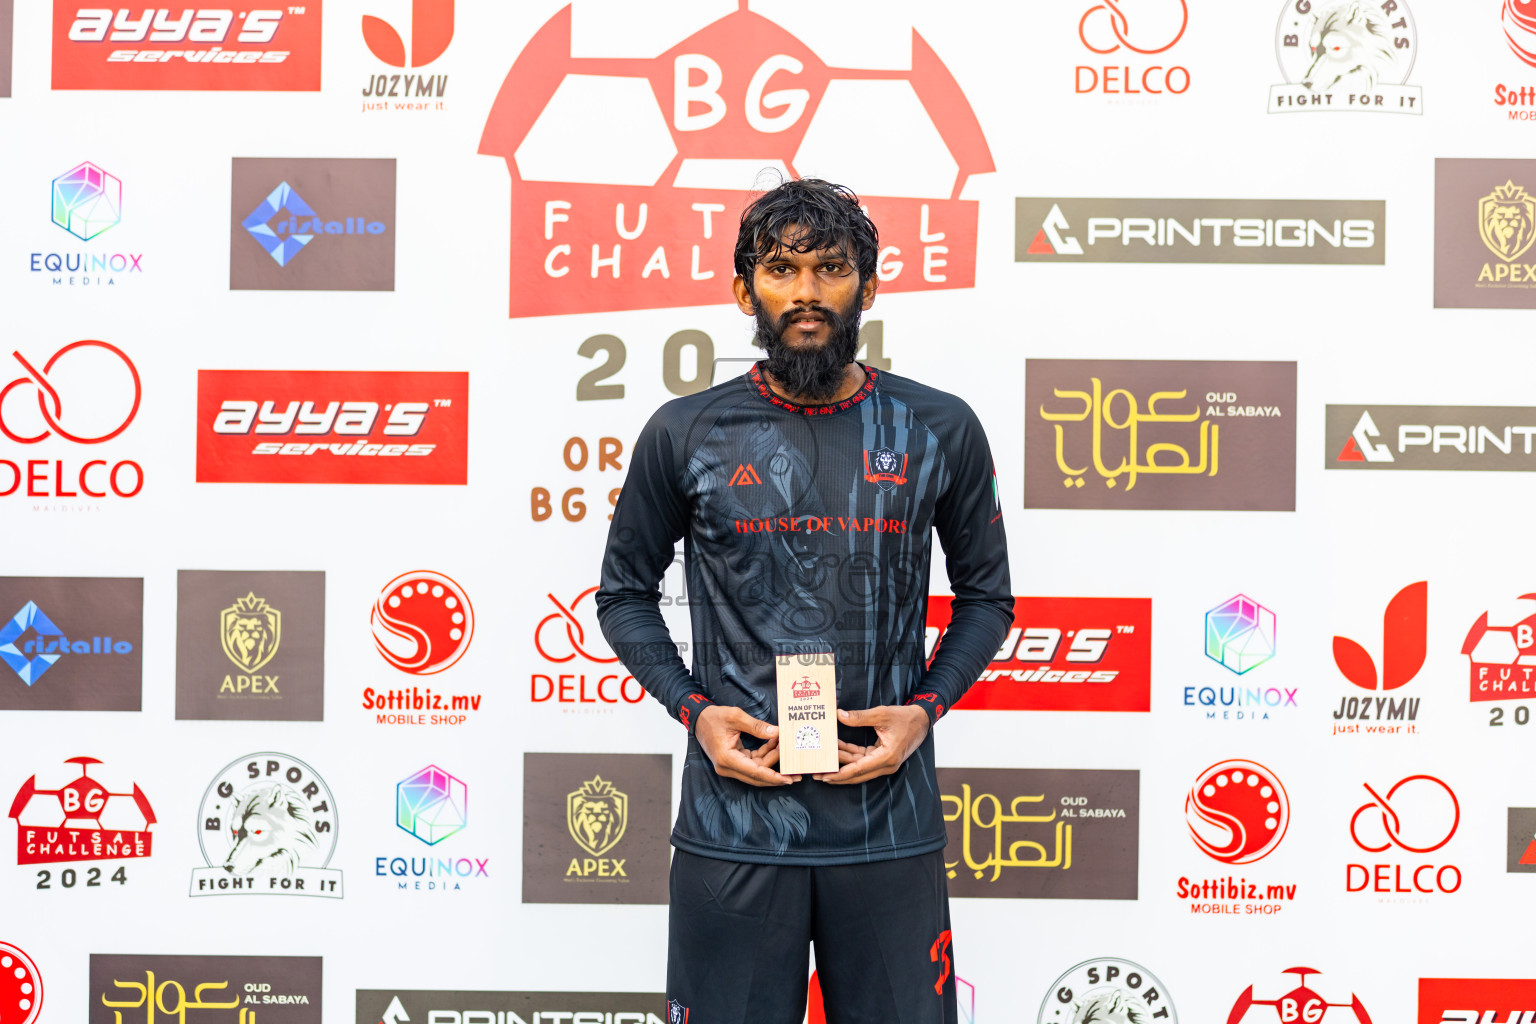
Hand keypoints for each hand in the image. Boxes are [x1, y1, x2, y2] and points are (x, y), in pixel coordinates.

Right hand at [694, 705, 796, 786]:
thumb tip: (776, 733)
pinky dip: (763, 755)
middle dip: (776, 774)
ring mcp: (729, 766)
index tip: (788, 779)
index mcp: (726, 758)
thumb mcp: (735, 716)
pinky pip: (752, 763)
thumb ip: (757, 726)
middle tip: (795, 772)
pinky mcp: (733, 761)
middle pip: (757, 776)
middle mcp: (727, 767)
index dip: (773, 777)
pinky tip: (773, 745)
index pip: (754, 772)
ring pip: (756, 770)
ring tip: (785, 749)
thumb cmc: (713, 717)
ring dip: (771, 761)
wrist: (699, 719)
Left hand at [815, 705, 930, 784]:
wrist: (922, 720)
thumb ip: (859, 717)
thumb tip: (839, 715)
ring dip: (842, 764)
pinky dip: (851, 755)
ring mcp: (885, 763)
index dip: (841, 773)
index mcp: (887, 757)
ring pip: (859, 767)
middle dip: (837, 774)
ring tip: (823, 762)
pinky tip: (837, 749)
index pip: (859, 769)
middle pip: (857, 774)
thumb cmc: (905, 718)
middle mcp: (886, 764)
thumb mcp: (882, 714)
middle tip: (817, 774)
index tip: (826, 776)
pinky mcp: (883, 758)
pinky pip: (863, 760)